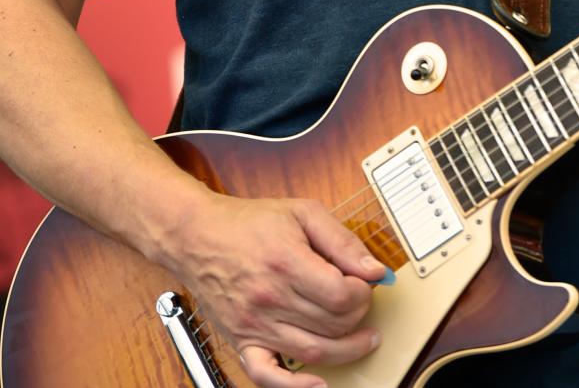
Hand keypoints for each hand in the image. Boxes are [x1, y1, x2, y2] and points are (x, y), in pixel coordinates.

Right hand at [164, 191, 385, 387]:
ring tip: (362, 339)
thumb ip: (342, 240)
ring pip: (312, 352)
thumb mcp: (302, 213)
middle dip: (359, 316)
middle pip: (332, 325)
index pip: (341, 295)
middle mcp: (270, 299)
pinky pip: (266, 376)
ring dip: (346, 350)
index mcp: (287, 263)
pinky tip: (318, 383)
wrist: (197, 236)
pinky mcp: (242, 341)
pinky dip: (294, 387)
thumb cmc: (249, 223)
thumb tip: (375, 270)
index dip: (363, 292)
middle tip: (362, 302)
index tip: (365, 282)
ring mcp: (254, 325)